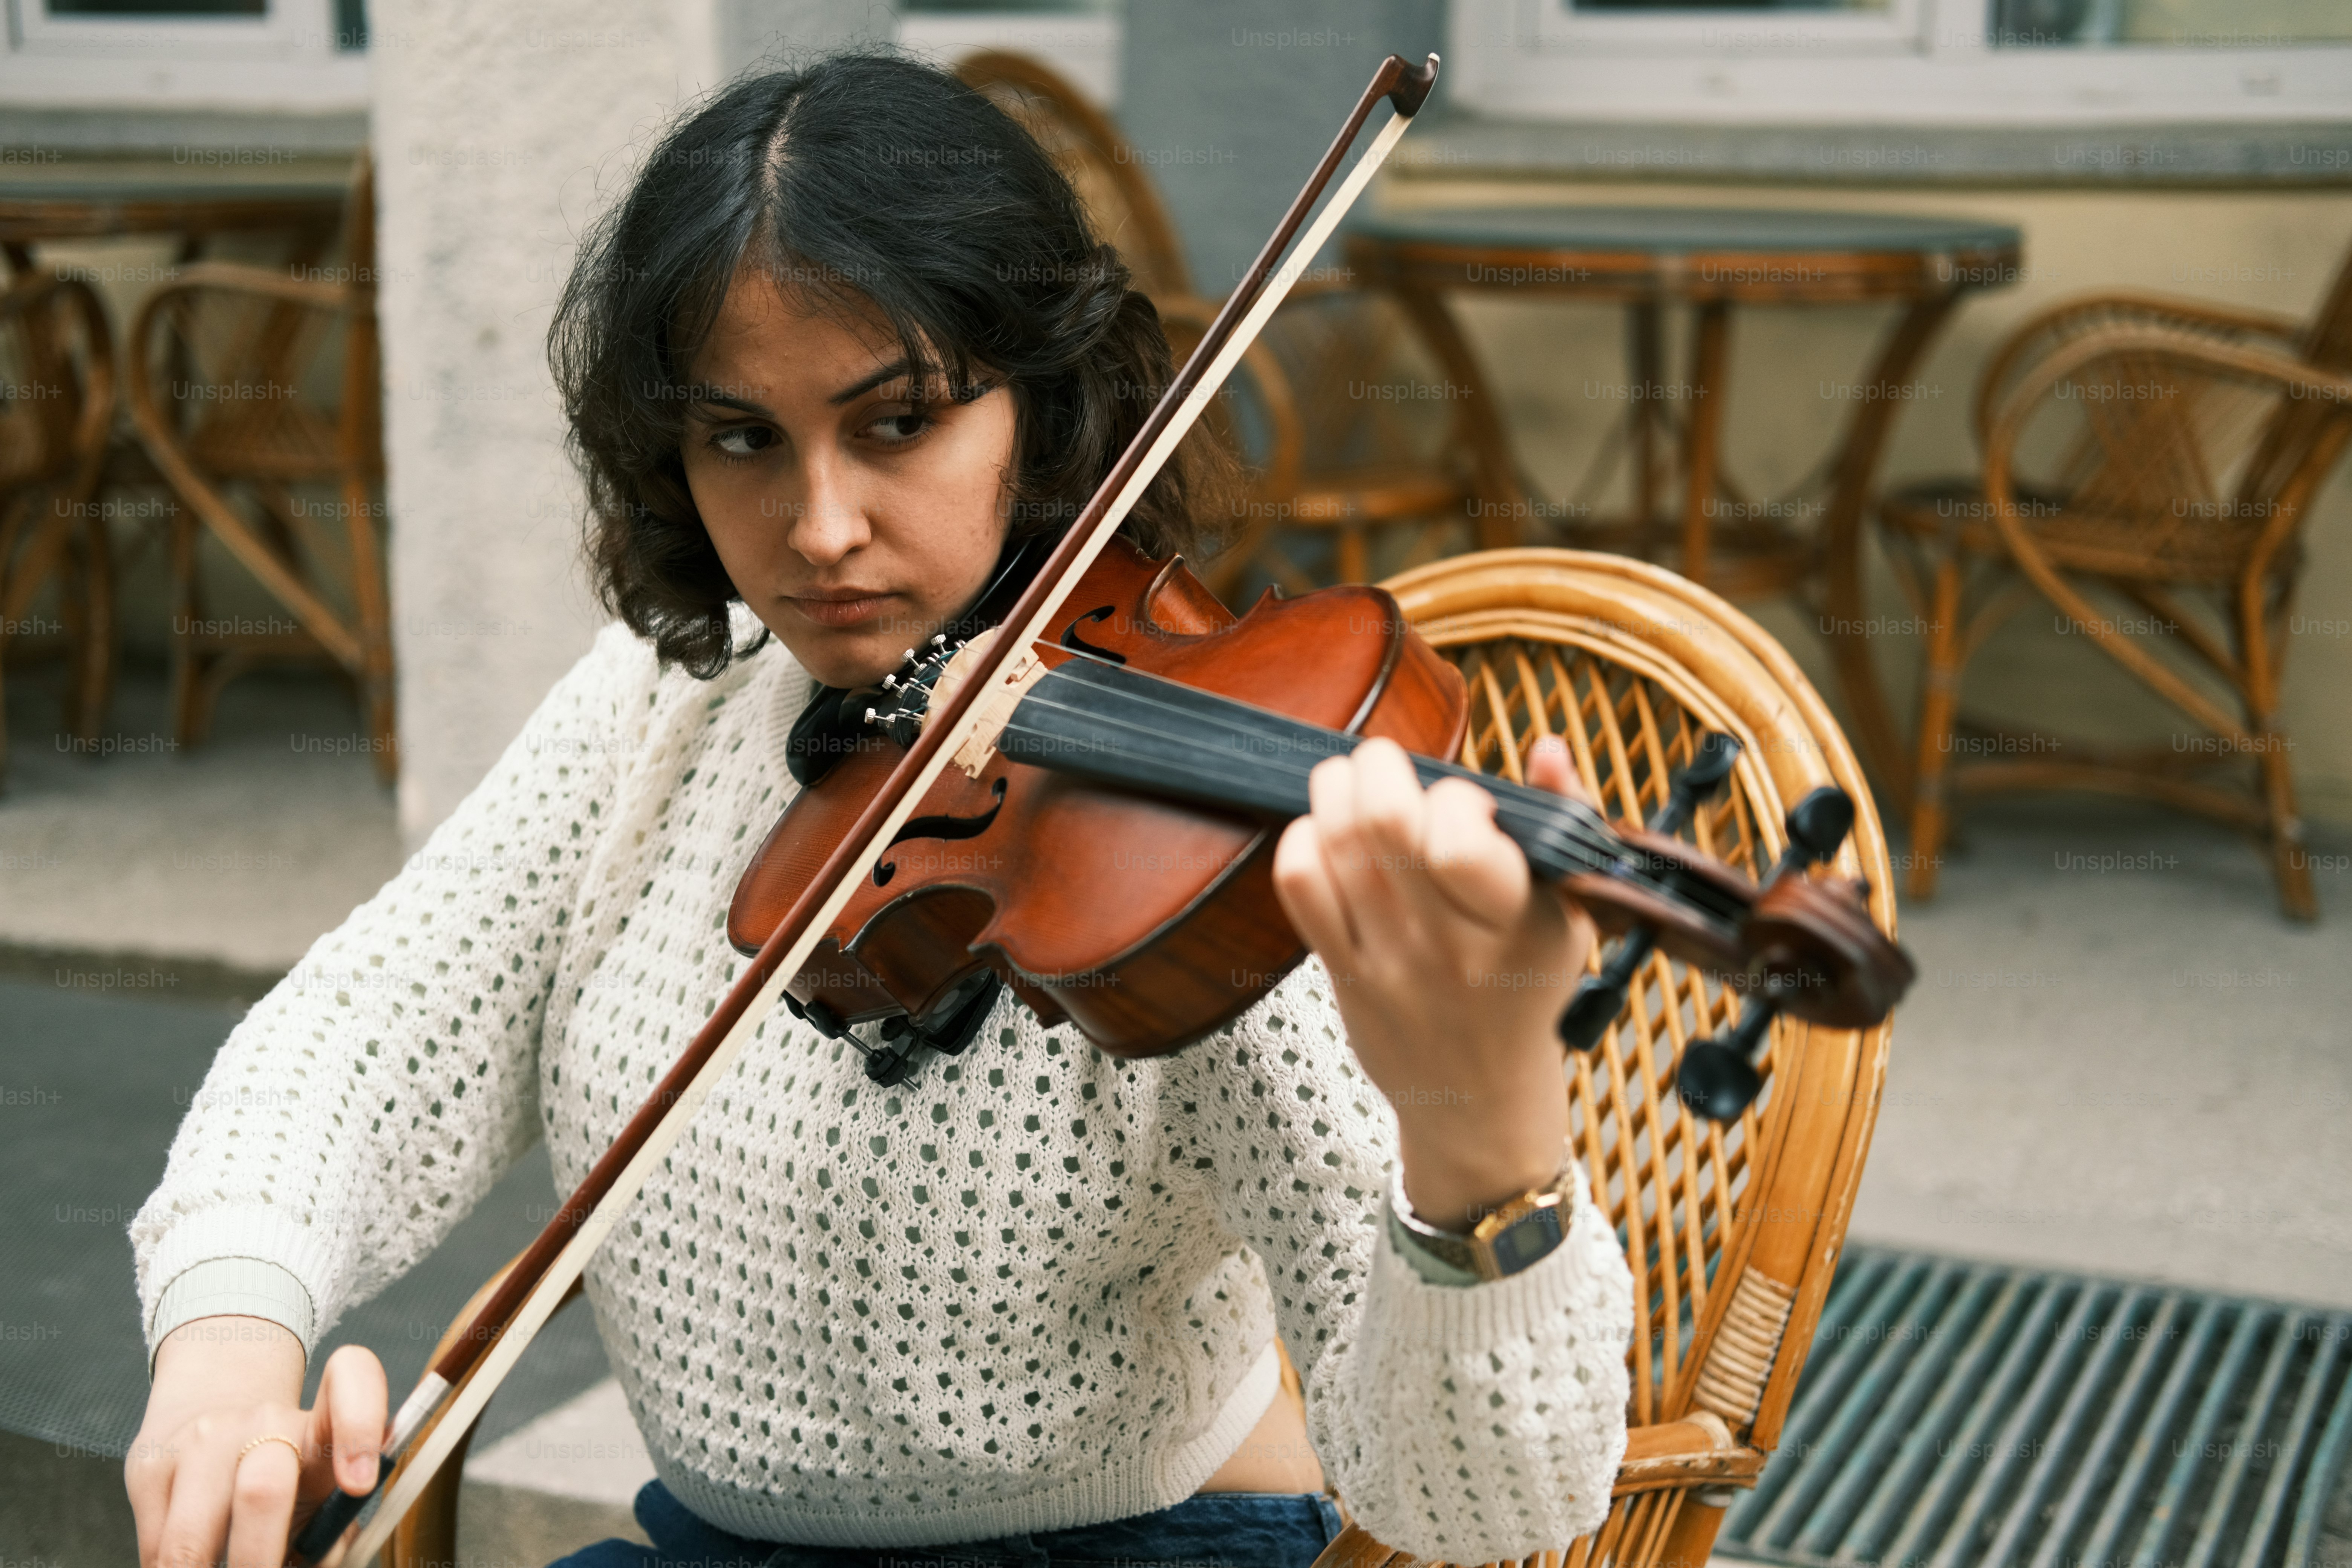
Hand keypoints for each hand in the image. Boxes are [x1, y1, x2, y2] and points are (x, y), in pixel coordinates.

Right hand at [128, 1317, 386, 1567]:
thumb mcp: (320, 1492)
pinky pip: (155, 1546)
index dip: (359, 1430)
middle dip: (258, 1563)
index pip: (352, 1385)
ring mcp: (203, 1441)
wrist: (212, 1412)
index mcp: (322, 1428)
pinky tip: (191, 1565)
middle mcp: (266, 1423)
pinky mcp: (152, 1467)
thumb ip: (328, 1532)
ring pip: (192, 1538)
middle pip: (261, 1491)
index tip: (360, 1484)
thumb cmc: (285, 1473)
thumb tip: (307, 1566)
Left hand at [1272, 734, 1596, 1231]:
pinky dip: (1301, 840)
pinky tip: (1325, 835)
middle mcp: (1445, 944)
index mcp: (1513, 924)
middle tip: (1388, 763)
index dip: (1454, 797)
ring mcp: (1387, 960)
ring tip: (1353, 781)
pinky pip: (1299, 886)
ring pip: (1335, 843)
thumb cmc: (1525, 991)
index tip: (1464, 802)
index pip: (1458, 840)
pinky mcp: (1341, 972)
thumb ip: (1564, 819)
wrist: (1479, 1098)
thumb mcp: (1570, 912)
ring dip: (1335, 789)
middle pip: (1381, 823)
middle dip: (1378, 765)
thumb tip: (1547, 746)